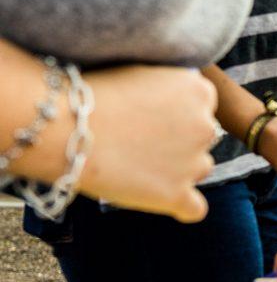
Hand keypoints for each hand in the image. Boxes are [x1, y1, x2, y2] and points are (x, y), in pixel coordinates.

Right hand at [78, 67, 217, 222]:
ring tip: (139, 164)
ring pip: (200, 169)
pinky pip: (195, 208)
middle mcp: (205, 126)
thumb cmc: (94, 96)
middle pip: (203, 137)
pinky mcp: (176, 194)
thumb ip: (170, 86)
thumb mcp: (143, 73)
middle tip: (140, 140)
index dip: (176, 111)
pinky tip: (166, 200)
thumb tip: (176, 101)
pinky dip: (183, 206)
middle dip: (179, 139)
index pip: (202, 104)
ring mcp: (193, 162)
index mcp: (199, 90)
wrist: (66, 128)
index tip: (151, 115)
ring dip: (179, 169)